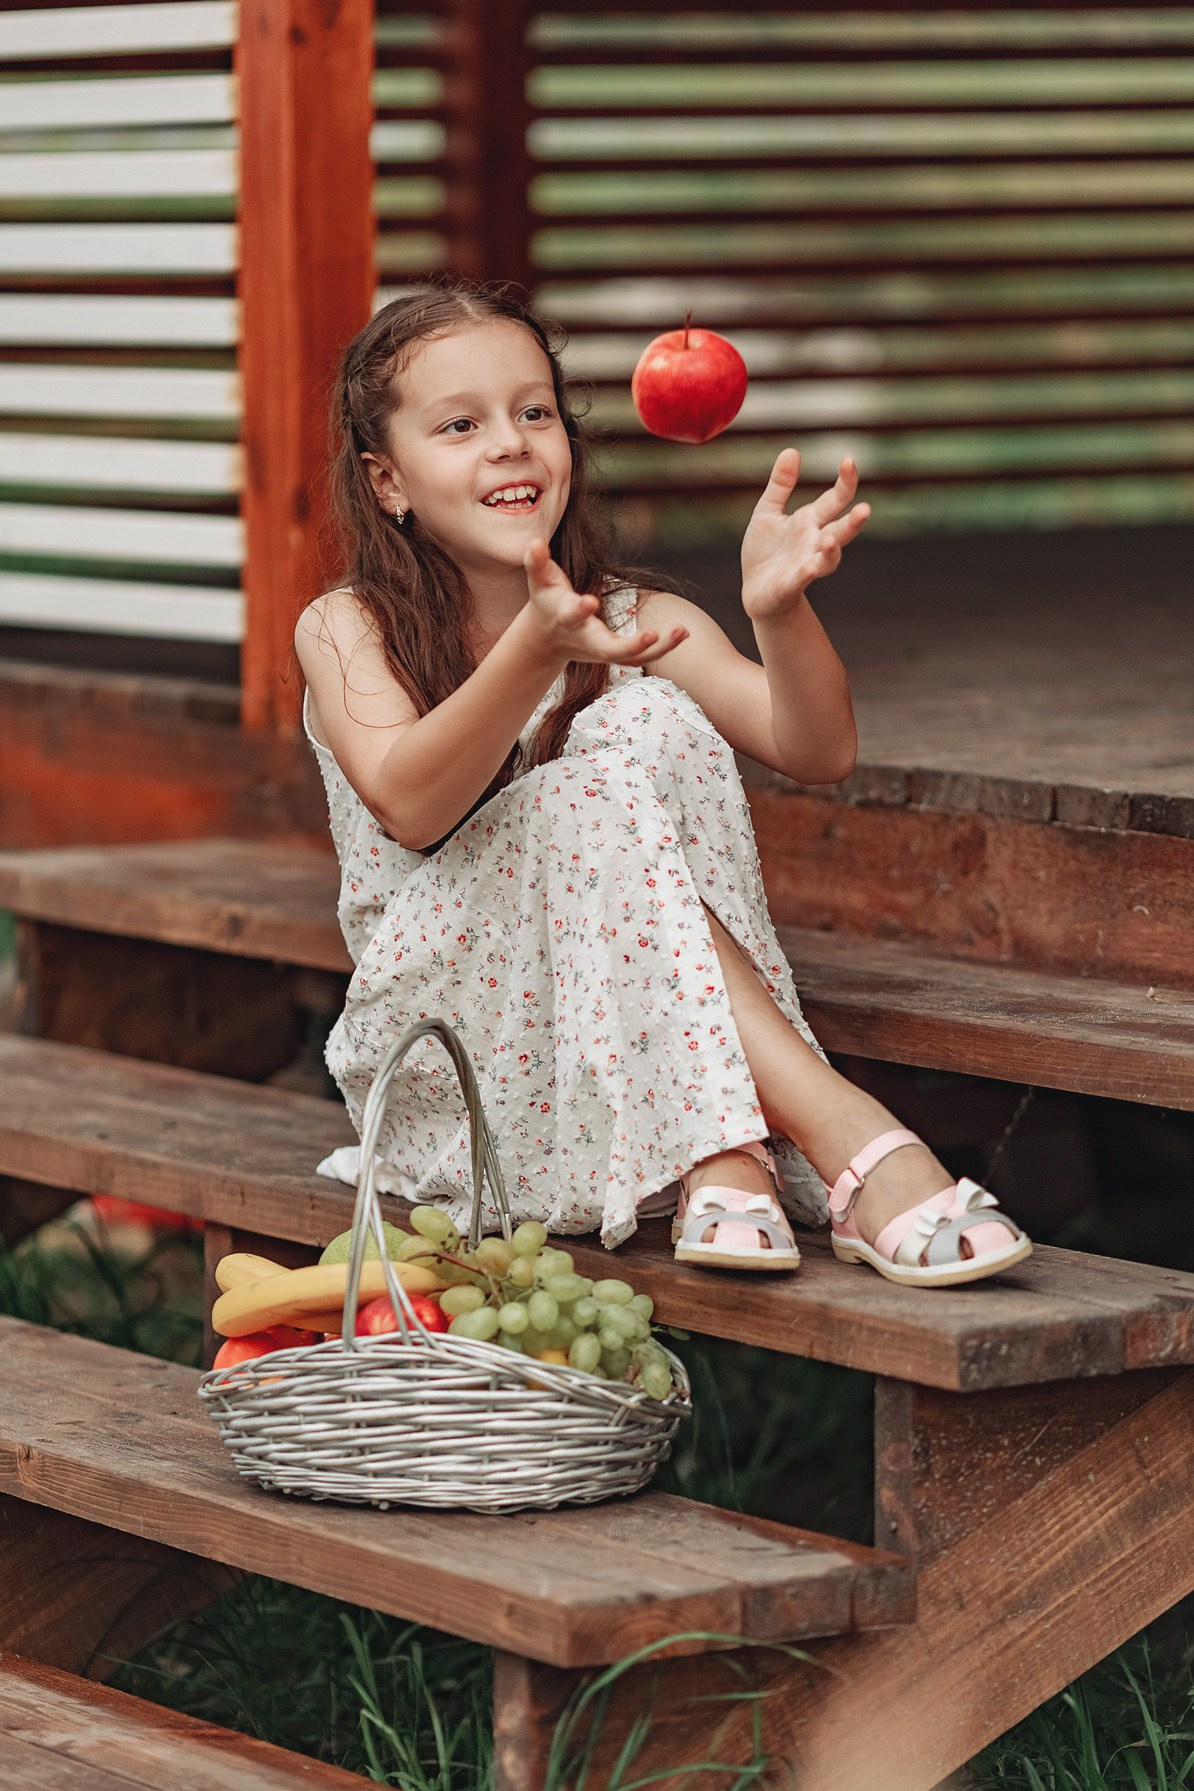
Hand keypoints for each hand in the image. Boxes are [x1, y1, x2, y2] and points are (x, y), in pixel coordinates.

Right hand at [521, 541, 687, 670]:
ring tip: (683, 631)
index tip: (590, 601)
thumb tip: (533, 541)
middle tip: (651, 636)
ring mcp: (602, 650)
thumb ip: (536, 561)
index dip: (579, 610)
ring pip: (631, 658)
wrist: (547, 638)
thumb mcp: (539, 580)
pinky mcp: (615, 654)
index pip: (572, 616)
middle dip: (629, 645)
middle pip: (608, 649)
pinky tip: (684, 632)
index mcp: (566, 618)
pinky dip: (663, 647)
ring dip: (658, 648)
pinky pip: (642, 657)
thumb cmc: (547, 601)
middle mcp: (586, 639)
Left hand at [741, 451, 869, 621]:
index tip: (849, 461)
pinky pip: (802, 578)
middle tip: (865, 509)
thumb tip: (792, 450)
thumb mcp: (767, 511)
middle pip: (841, 530)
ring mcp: (806, 564)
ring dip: (833, 550)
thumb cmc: (766, 551)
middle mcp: (815, 543)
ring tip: (832, 539)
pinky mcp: (791, 584)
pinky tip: (810, 567)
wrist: (755, 590)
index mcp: (811, 521)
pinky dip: (807, 573)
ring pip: (828, 559)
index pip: (836, 500)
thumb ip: (781, 484)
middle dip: (854, 522)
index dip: (845, 482)